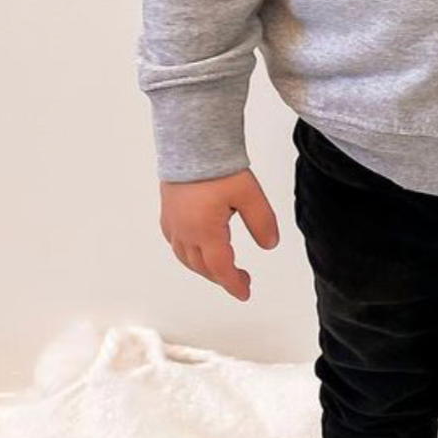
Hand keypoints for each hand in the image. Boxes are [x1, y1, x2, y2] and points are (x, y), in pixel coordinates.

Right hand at [158, 167, 279, 300]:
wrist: (190, 144)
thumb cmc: (216, 166)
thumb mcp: (249, 193)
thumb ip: (262, 221)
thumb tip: (270, 244)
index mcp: (205, 232)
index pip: (221, 269)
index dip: (234, 284)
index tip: (245, 293)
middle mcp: (185, 233)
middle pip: (203, 267)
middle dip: (222, 277)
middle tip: (241, 279)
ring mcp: (173, 225)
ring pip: (187, 258)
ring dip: (205, 268)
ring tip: (221, 268)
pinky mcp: (167, 214)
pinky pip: (176, 245)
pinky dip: (189, 254)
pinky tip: (197, 248)